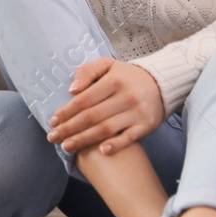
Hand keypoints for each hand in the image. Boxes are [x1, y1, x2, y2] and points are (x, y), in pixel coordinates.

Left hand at [48, 58, 163, 155]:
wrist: (163, 83)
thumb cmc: (127, 76)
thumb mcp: (107, 65)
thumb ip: (87, 72)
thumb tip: (72, 90)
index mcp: (114, 80)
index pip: (85, 99)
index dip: (66, 112)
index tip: (53, 122)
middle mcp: (126, 97)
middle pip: (92, 116)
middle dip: (70, 129)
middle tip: (53, 138)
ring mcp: (137, 112)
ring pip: (106, 129)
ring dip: (84, 139)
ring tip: (67, 146)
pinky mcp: (146, 125)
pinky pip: (130, 138)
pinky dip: (116, 145)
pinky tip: (101, 151)